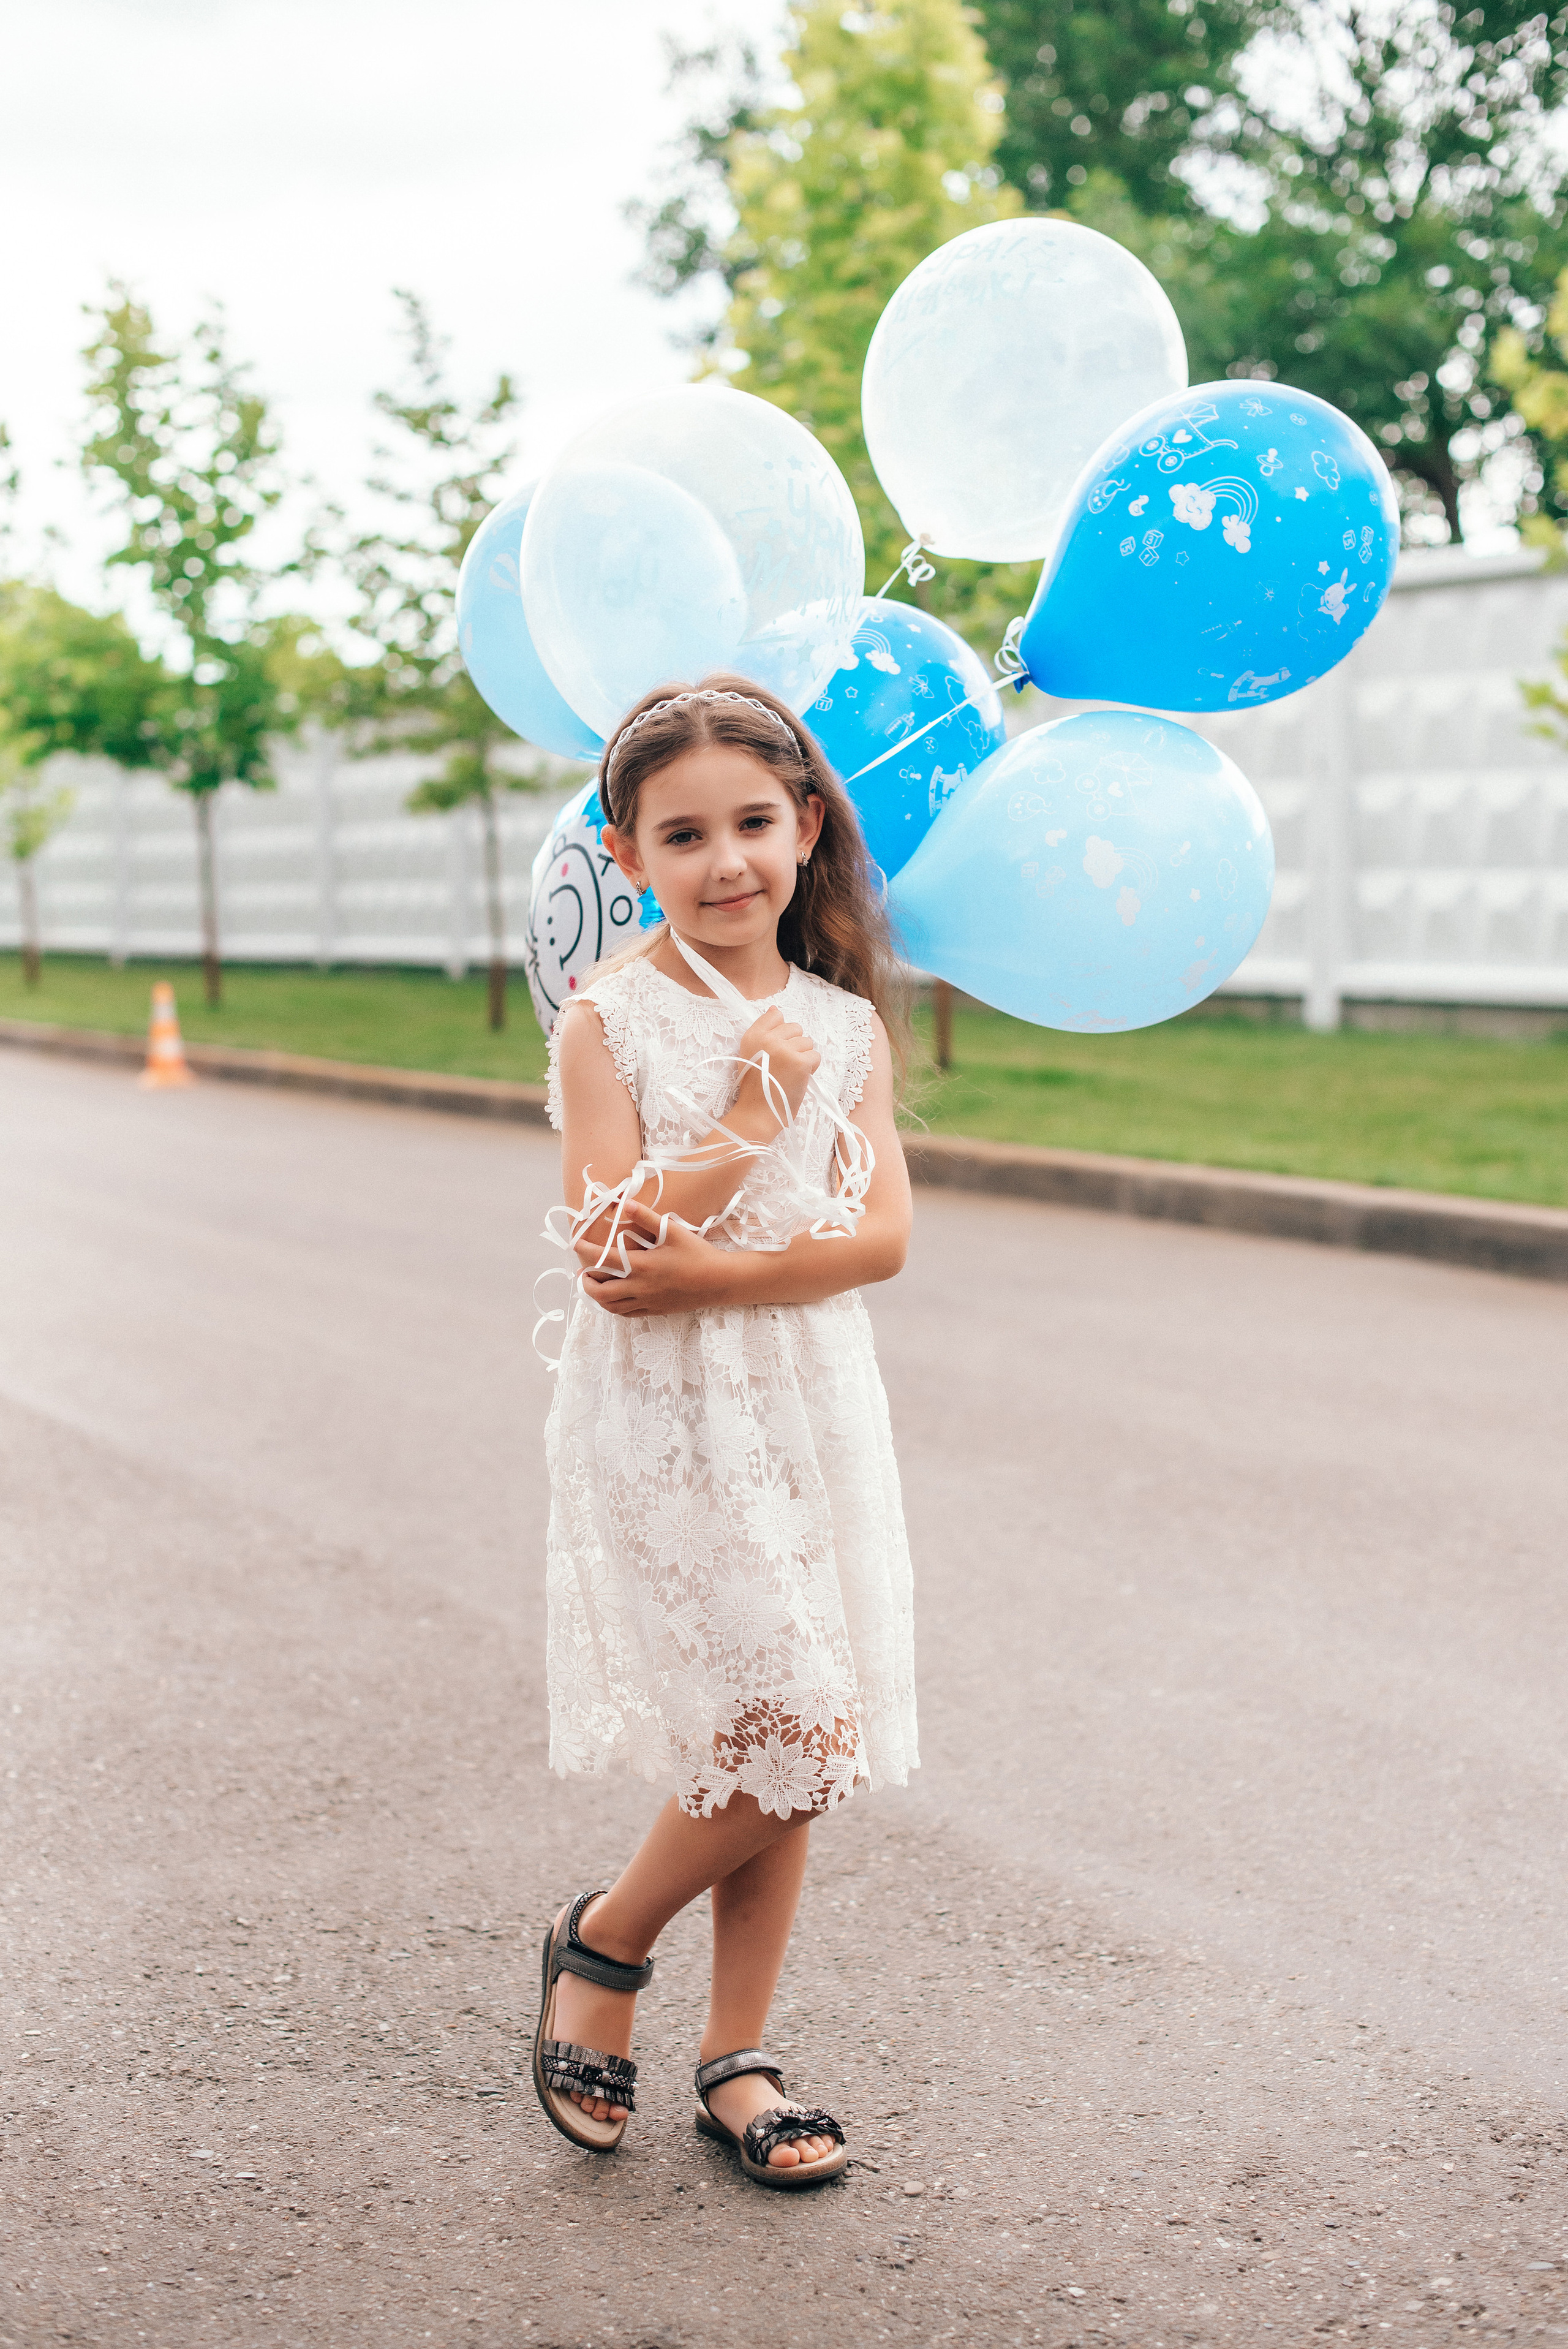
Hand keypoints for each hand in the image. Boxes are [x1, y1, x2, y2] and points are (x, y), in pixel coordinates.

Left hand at [578, 1202, 729, 1316]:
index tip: (575, 1243)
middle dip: (586, 1281)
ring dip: (597, 1296)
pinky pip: (626, 1313)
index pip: (603, 1260)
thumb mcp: (672, 1231)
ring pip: (611, 1306)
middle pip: (600, 1291)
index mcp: (641, 1266)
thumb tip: (624, 1203)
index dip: (585, 1252)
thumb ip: (646, 1217)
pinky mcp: (654, 1310)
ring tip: (595, 1285)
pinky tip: (615, 1298)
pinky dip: (614, 1306)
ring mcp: (646, 1301)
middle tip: (583, 1271)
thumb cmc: (697, 1254)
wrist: (719, 1282)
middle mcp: (639, 1287)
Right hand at [733, 1006, 819, 1125]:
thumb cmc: (755, 1087)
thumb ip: (763, 1030)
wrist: (757, 1113)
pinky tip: (798, 1079)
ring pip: (807, 1042)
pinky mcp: (800, 1062)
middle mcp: (767, 1039)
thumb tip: (776, 1009)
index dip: (782, 1033)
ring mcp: (784, 1050)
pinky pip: (816, 1056)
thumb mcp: (750, 1054)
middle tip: (784, 1065)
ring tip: (790, 1073)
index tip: (777, 1050)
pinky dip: (811, 1069)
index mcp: (752, 1036)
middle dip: (795, 1045)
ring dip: (803, 1057)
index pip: (775, 1016)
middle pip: (795, 1028)